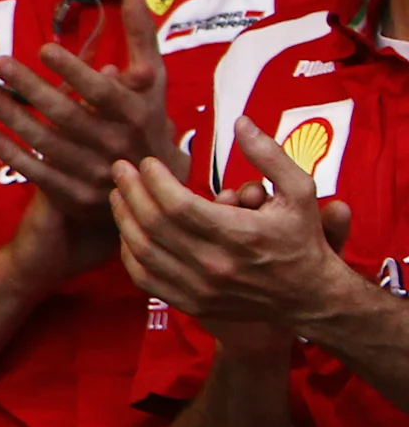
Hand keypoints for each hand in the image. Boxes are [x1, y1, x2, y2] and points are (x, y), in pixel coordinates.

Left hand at [0, 0, 178, 225]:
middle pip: (68, 115)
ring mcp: (96, 172)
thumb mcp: (152, 78)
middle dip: (31, 89)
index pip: (103, 92)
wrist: (154, 184)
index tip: (44, 49)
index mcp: (136, 112)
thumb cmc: (146, 116)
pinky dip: (12, 154)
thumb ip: (141, 34)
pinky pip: (38, 173)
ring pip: (47, 143)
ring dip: (12, 118)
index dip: (75, 72)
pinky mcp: (76, 194)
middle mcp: (117, 144)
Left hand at [112, 118, 362, 355]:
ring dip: (123, 218)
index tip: (148, 161)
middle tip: (120, 168)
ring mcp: (200, 288)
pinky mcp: (191, 303)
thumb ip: (270, 156)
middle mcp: (215, 265)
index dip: (155, 179)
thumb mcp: (301, 191)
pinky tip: (127, 230)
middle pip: (153, 224)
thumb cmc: (302, 238)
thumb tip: (240, 123)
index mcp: (240, 235)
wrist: (309, 297)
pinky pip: (145, 277)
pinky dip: (129, 252)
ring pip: (143, 251)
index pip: (178, 205)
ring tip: (118, 193)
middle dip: (131, 191)